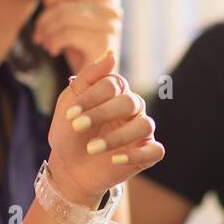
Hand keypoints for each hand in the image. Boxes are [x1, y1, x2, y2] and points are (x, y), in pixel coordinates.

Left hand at [32, 0, 122, 73]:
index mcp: (108, 0)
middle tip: (37, 37)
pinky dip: (53, 41)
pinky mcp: (103, 43)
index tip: (41, 22)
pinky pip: (67, 33)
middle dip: (45, 21)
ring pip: (64, 18)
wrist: (94, 85)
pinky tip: (52, 51)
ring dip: (47, 32)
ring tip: (43, 43)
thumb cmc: (80, 50)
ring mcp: (111, 26)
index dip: (48, 3)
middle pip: (64, 5)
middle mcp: (113, 10)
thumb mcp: (72, 20)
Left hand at [46, 49, 163, 205]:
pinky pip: (156, 151)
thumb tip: (111, 55)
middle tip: (77, 127)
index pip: (113, 84)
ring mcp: (141, 131)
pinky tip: (115, 160)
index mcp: (116, 92)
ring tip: (91, 149)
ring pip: (145, 126)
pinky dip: (137, 154)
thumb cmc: (69, 132)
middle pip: (129, 102)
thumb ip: (88, 77)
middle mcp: (133, 109)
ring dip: (117, 137)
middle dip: (102, 114)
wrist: (68, 167)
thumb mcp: (70, 102)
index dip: (92, 98)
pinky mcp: (146, 155)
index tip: (70, 115)